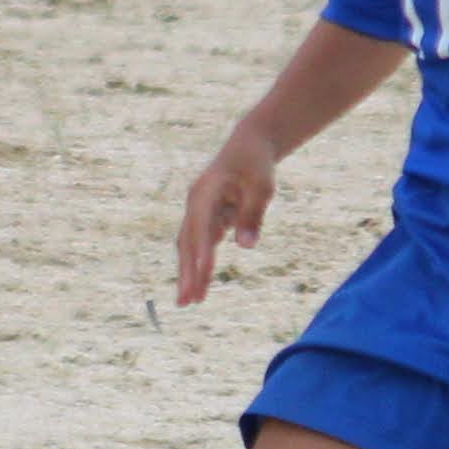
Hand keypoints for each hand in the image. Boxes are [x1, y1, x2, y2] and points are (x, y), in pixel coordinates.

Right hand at [175, 126, 279, 305]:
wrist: (249, 145)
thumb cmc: (256, 163)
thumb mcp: (262, 185)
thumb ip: (253, 214)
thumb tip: (246, 246)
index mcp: (206, 191)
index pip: (202, 226)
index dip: (202, 250)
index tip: (203, 274)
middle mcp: (196, 203)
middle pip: (188, 241)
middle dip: (187, 272)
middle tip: (186, 302)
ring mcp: (199, 211)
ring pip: (190, 247)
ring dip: (190, 273)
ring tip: (189, 302)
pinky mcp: (206, 218)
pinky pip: (200, 245)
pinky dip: (200, 265)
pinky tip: (200, 286)